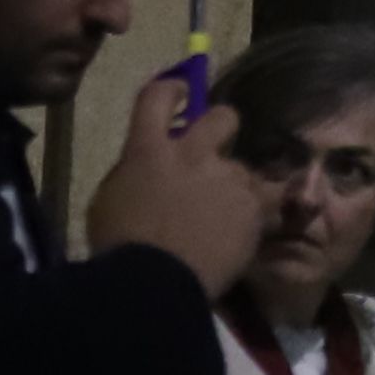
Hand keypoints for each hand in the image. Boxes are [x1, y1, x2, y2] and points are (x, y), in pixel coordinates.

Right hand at [86, 64, 262, 296]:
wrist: (155, 285)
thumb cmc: (119, 247)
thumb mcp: (109, 200)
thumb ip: (135, 173)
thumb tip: (149, 167)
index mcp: (148, 149)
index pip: (158, 96)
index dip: (172, 89)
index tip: (181, 92)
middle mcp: (193, 153)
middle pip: (222, 116)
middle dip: (222, 127)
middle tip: (215, 150)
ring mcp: (227, 178)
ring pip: (243, 168)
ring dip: (235, 186)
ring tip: (226, 216)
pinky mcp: (253, 206)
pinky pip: (265, 200)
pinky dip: (256, 214)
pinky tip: (245, 231)